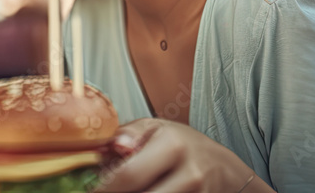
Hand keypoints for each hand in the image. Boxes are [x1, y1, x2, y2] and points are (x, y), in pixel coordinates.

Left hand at [96, 118, 258, 192]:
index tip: (90, 190)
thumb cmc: (185, 147)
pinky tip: (142, 192)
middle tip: (102, 192)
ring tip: (125, 190)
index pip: (129, 175)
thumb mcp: (157, 128)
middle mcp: (189, 175)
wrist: (224, 170)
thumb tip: (102, 149)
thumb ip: (127, 135)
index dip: (103, 188)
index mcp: (173, 146)